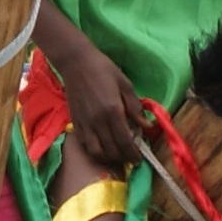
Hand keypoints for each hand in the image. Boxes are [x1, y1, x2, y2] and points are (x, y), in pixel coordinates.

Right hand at [57, 40, 142, 171]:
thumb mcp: (125, 84)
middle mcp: (98, 121)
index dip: (133, 154)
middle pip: (111, 150)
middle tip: (130, 158)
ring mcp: (84, 123)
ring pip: (96, 152)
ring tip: (116, 156)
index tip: (139, 158)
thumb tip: (146, 126)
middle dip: (123, 158)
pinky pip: (85, 144)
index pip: (125, 141)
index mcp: (113, 111)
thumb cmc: (104, 69)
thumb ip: (135, 107)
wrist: (76, 62)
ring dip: (108, 158)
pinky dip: (94, 151)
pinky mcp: (75, 122)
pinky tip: (102, 148)